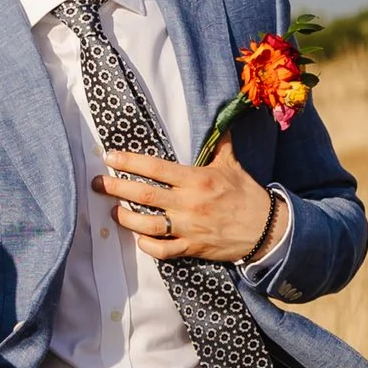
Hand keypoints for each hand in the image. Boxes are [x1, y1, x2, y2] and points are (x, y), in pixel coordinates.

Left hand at [94, 151, 282, 267]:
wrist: (268, 230)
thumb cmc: (247, 194)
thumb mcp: (232, 164)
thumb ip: (219, 142)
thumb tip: (219, 117)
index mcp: (197, 179)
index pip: (156, 168)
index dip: (129, 162)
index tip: (111, 158)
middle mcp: (189, 203)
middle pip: (143, 195)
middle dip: (116, 188)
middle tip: (98, 183)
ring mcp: (189, 228)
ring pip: (147, 225)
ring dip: (126, 218)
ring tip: (112, 211)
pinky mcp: (193, 248)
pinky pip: (163, 251)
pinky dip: (148, 246)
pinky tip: (139, 238)